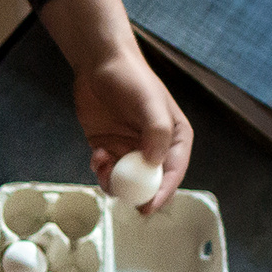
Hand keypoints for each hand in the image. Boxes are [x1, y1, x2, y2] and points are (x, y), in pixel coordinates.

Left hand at [73, 44, 190, 213]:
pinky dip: (101, 170)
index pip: (173, 172)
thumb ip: (157, 133)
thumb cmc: (131, 79)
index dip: (162, 193)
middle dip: (136, 194)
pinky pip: (107, 171)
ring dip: (114, 181)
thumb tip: (155, 163)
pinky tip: (97, 155)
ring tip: (103, 165)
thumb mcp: (150, 104)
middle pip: (150, 183)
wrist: (99, 63)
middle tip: (123, 199)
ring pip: (126, 182)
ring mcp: (130, 149)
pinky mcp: (109, 148)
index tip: (148, 207)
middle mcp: (154, 148)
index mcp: (175, 138)